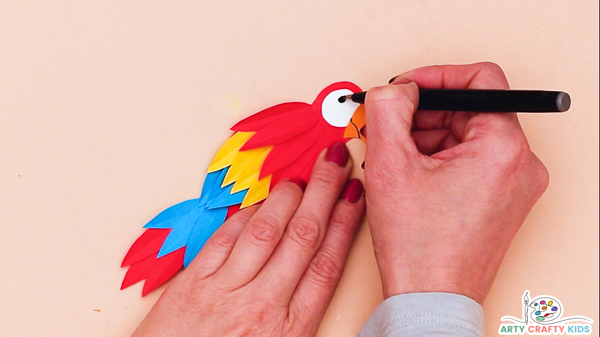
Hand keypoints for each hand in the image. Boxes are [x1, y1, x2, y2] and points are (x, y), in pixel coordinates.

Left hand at [132, 142, 364, 335]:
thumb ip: (299, 309)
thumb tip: (317, 262)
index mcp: (290, 329)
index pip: (326, 263)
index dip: (344, 223)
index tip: (355, 196)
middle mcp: (262, 306)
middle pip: (303, 236)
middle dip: (324, 192)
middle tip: (336, 161)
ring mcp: (225, 292)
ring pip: (265, 231)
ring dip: (287, 197)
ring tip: (302, 176)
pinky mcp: (193, 284)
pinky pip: (225, 238)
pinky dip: (247, 215)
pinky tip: (261, 203)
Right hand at [364, 62, 548, 303]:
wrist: (430, 298)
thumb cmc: (420, 247)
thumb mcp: (390, 164)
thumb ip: (388, 108)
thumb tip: (394, 89)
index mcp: (505, 148)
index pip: (481, 80)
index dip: (436, 76)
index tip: (407, 88)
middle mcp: (521, 164)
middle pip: (469, 110)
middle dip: (423, 115)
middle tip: (389, 128)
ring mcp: (514, 184)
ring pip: (466, 136)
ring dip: (426, 138)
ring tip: (394, 160)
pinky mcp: (502, 199)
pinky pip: (469, 160)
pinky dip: (437, 159)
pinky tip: (410, 176)